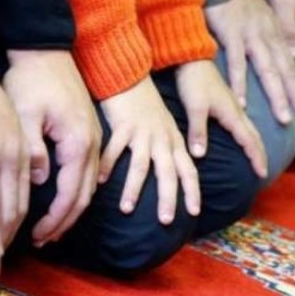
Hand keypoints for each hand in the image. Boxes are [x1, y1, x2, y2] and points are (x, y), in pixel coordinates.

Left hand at [3, 50, 101, 246]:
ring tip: (49, 229)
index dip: (54, 220)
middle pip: (84, 197)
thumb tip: (39, 180)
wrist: (44, 49)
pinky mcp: (87, 134)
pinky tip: (59, 201)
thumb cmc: (31, 79)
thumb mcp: (25, 113)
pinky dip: (74, 193)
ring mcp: (93, 139)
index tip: (36, 236)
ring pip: (87, 187)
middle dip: (63, 223)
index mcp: (78, 142)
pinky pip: (86, 173)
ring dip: (70, 211)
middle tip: (41, 241)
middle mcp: (92, 144)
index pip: (71, 195)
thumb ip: (32, 149)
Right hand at [98, 77, 198, 224]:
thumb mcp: (166, 126)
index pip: (188, 169)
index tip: (194, 212)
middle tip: (166, 221)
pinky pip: (114, 149)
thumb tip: (176, 174)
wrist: (130, 75)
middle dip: (168, 198)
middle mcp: (161, 139)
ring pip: (141, 165)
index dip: (193, 191)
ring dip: (133, 189)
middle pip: (168, 173)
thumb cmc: (146, 105)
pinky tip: (99, 182)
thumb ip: (170, 149)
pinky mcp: (122, 125)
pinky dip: (107, 166)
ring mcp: (142, 133)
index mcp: (173, 141)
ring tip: (126, 210)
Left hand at [174, 60, 267, 177]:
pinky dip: (248, 134)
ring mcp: (233, 105)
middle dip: (260, 154)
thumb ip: (198, 131)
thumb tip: (199, 155)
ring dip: (256, 145)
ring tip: (258, 158)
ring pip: (250, 129)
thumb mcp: (194, 107)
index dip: (256, 158)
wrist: (192, 58)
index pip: (249, 141)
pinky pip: (243, 122)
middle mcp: (237, 110)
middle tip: (264, 172)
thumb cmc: (193, 81)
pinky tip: (244, 137)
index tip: (262, 174)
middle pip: (254, 136)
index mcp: (232, 113)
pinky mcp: (227, 102)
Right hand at [205, 0, 294, 123]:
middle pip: (285, 72)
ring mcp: (251, 36)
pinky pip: (236, 63)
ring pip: (267, 70)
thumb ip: (270, 39)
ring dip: (277, 95)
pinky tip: (242, 102)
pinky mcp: (231, 33)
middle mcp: (268, 37)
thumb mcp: (262, 17)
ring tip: (284, 119)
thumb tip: (280, 60)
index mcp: (275, 35)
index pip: (291, 68)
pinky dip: (239, 83)